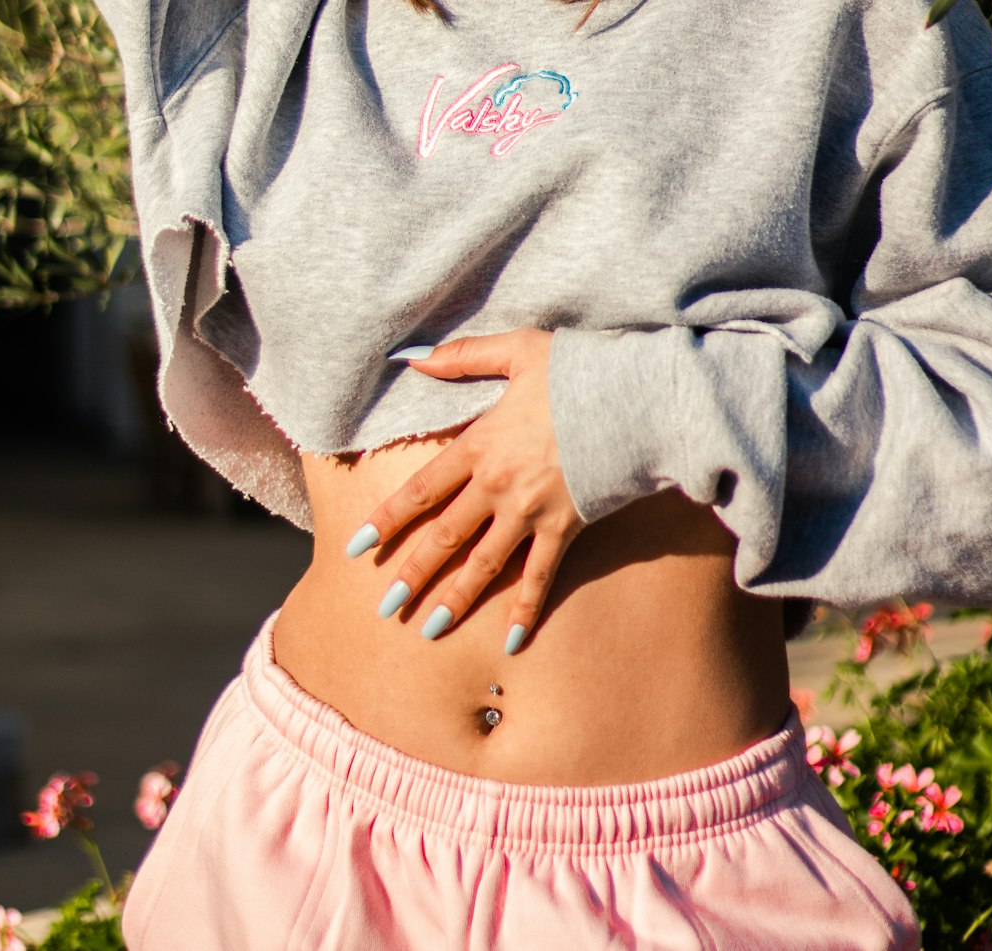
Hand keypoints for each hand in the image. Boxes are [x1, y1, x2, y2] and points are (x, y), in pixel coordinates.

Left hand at [350, 329, 582, 651]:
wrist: (633, 399)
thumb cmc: (576, 370)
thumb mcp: (517, 350)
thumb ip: (463, 356)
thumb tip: (413, 358)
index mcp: (480, 445)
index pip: (422, 489)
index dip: (388, 518)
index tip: (358, 546)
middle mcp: (497, 486)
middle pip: (444, 536)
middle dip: (411, 573)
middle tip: (385, 607)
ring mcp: (531, 511)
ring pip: (483, 564)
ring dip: (455, 598)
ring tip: (429, 628)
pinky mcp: (565, 527)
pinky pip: (540, 576)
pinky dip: (524, 608)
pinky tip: (510, 641)